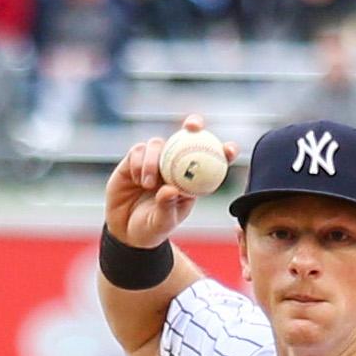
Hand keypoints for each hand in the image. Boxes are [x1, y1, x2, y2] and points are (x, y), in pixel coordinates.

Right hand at [103, 113, 240, 247]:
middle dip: (194, 125)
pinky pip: (139, 151)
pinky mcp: (135, 159)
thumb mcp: (162, 223)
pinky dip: (139, 163)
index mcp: (191, 181)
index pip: (212, 162)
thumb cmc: (152, 229)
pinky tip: (138, 180)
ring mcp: (155, 160)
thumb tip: (170, 189)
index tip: (230, 150)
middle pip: (187, 137)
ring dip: (154, 161)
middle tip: (193, 126)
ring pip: (159, 143)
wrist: (125, 230)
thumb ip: (166, 206)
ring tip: (148, 185)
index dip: (224, 151)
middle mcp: (175, 165)